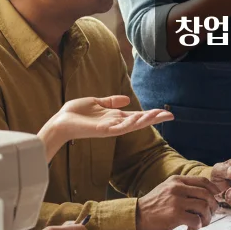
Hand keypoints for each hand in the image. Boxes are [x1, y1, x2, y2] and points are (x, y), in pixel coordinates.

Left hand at [40, 97, 171, 160]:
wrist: (60, 122)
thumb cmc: (75, 113)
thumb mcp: (96, 102)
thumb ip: (111, 101)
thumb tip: (127, 99)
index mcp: (114, 117)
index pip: (137, 115)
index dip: (150, 113)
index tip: (164, 112)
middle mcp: (115, 124)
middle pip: (139, 121)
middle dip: (154, 118)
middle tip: (170, 115)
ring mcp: (110, 128)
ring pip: (133, 125)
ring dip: (146, 120)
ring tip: (159, 114)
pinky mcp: (103, 131)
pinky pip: (120, 128)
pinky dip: (131, 123)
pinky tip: (140, 118)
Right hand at [136, 175, 222, 229]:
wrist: (135, 217)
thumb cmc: (152, 206)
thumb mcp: (166, 189)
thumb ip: (183, 189)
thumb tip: (204, 195)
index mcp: (177, 180)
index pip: (203, 181)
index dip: (214, 190)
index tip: (216, 198)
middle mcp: (178, 188)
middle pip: (207, 194)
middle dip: (213, 206)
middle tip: (211, 214)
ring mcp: (176, 201)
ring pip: (204, 207)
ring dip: (207, 218)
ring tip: (201, 223)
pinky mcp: (175, 215)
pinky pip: (196, 220)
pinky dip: (198, 225)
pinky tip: (190, 227)